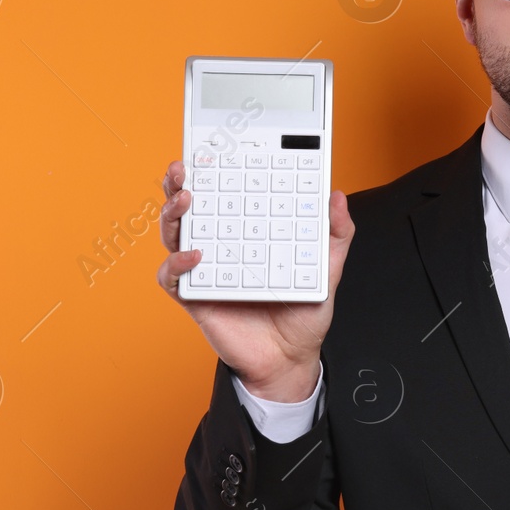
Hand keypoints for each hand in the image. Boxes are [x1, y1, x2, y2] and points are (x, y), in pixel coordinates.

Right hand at [156, 160, 354, 402]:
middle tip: (183, 167)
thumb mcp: (327, 270)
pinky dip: (176, 264)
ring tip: (186, 198)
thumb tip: (337, 197)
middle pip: (190, 207)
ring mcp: (204, 271)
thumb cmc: (303, 315)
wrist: (290, 360)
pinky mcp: (194, 298)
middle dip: (179, 182)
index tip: (213, 149)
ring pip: (174, 234)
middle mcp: (221, 246)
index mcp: (248, 233)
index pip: (225, 195)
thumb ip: (335, 234)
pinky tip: (194, 255)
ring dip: (172, 213)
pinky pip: (172, 277)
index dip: (214, 171)